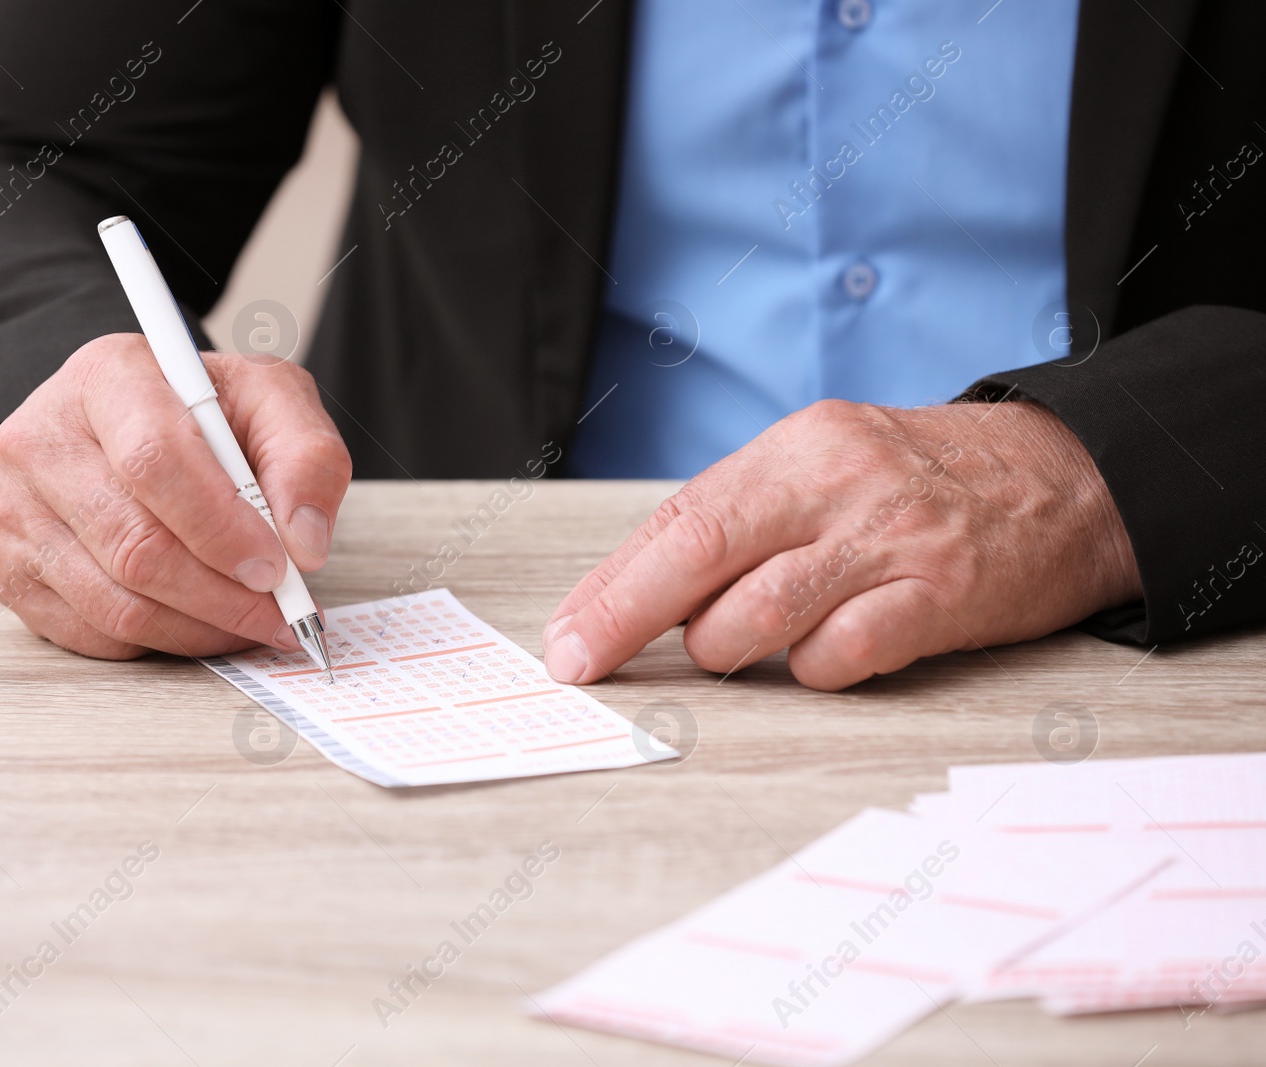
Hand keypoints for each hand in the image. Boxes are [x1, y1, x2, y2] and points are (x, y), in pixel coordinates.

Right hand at [0, 333, 350, 658]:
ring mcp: (13, 509)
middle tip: (281, 614)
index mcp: (108, 378)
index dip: (222, 527)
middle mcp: (44, 439)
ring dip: (200, 628)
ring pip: (115, 602)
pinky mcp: (8, 569)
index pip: (155, 461)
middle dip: (223, 596)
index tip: (277, 566)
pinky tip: (198, 620)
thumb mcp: (271, 402)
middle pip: (135, 545)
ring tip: (250, 621)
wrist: (128, 425)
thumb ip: (305, 456)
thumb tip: (304, 542)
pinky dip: (160, 642)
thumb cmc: (203, 414)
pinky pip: (92, 634)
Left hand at [542, 399, 1140, 690]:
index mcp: (797, 446)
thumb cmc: (923, 483)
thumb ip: (745, 521)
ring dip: (727, 649)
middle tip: (583, 662)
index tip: (567, 634)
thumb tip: (639, 593)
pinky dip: (813, 670)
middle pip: (700, 556)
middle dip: (625, 619)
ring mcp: (891, 539)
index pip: (680, 519)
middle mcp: (838, 482)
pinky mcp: (942, 597)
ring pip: (760, 614)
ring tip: (739, 645)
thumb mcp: (826, 468)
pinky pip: (841, 655)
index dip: (612, 585)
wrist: (1071, 478)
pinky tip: (824, 656)